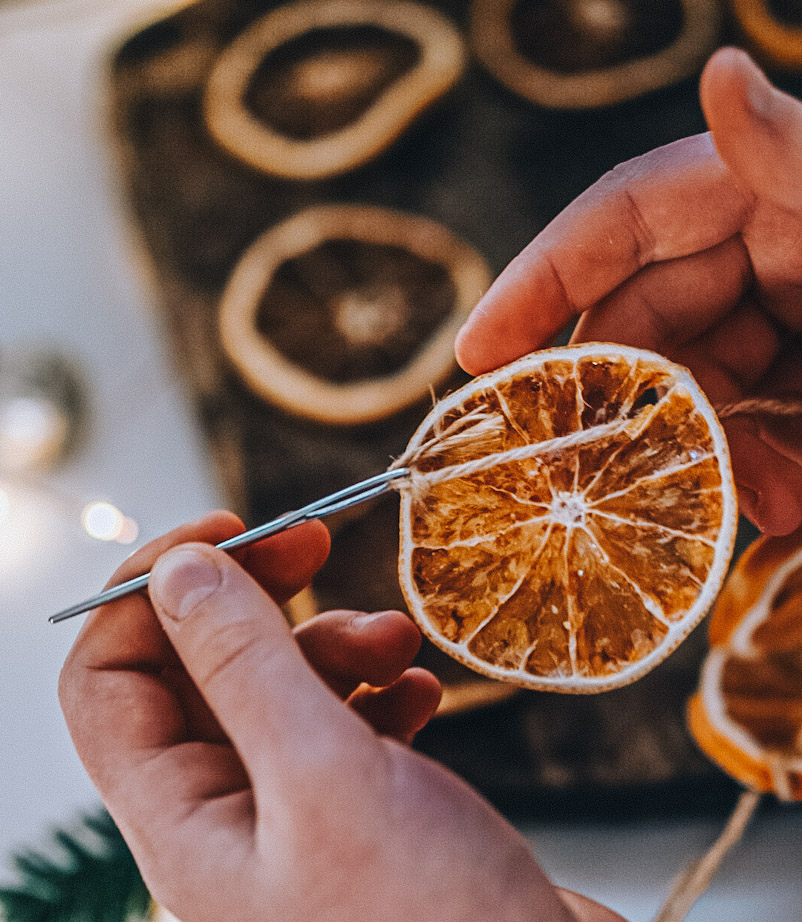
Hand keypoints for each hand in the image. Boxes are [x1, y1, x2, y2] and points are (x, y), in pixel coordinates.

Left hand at [58, 514, 778, 921]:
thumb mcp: (324, 775)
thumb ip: (243, 664)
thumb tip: (175, 573)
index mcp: (182, 825)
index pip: (107, 680)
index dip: (146, 594)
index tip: (227, 530)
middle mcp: (230, 826)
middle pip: (199, 677)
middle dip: (253, 602)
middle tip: (316, 539)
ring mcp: (304, 829)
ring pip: (281, 698)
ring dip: (329, 647)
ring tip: (399, 643)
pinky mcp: (372, 829)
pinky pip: (347, 732)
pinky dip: (377, 693)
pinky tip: (422, 693)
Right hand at [456, 48, 801, 535]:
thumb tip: (719, 71)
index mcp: (773, 191)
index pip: (620, 222)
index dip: (538, 283)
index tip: (476, 358)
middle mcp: (774, 247)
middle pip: (649, 324)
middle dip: (639, 412)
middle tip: (626, 485)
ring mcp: (799, 314)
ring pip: (700, 390)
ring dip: (710, 460)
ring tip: (764, 510)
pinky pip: (757, 423)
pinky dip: (760, 470)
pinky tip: (789, 509)